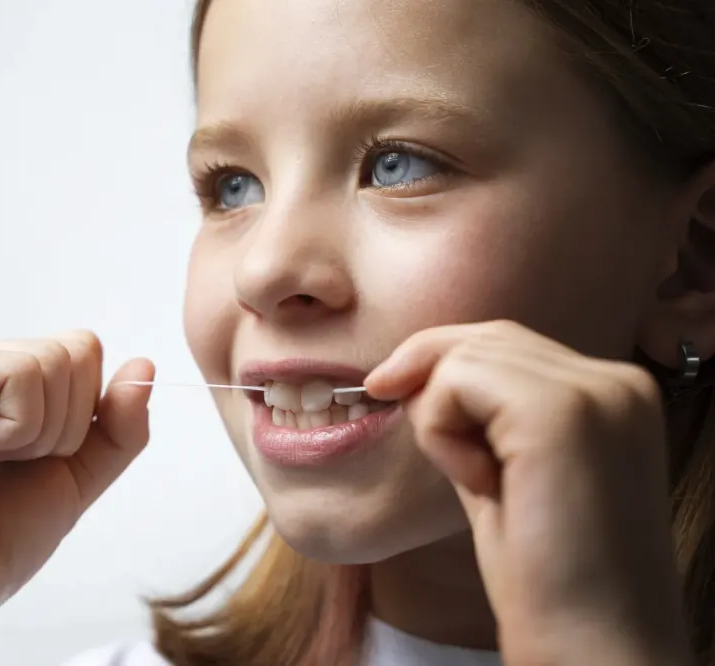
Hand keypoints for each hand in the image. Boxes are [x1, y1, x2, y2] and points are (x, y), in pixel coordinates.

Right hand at [0, 332, 152, 654]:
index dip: (83, 413)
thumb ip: (118, 422)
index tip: (35, 458)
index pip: (84, 348)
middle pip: (77, 348)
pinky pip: (21, 375)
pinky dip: (18, 431)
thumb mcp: (81, 471)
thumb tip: (144, 366)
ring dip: (40, 433)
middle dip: (66, 424)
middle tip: (8, 465)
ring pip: (54, 360)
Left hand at [366, 321, 689, 665]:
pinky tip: (479, 483)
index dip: (440, 362)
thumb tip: (413, 377)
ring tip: (482, 484)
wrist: (591, 645)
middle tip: (435, 450)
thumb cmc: (546, 576)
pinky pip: (457, 383)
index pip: (505, 340)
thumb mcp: (506, 474)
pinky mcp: (562, 413)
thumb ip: (478, 420)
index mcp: (613, 395)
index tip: (390, 391)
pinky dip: (442, 432)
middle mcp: (615, 382)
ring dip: (442, 421)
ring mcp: (595, 393)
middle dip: (431, 382)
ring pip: (463, 357)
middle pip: (483, 336)